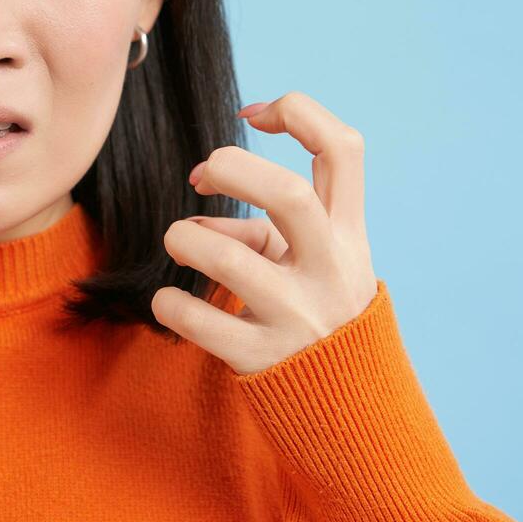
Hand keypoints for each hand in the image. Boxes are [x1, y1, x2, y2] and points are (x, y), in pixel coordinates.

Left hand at [151, 91, 378, 375]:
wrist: (352, 408)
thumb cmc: (315, 309)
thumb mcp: (316, 260)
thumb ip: (270, 223)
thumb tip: (199, 198)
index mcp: (350, 234)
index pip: (343, 150)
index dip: (297, 112)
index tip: (251, 115)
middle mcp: (330, 270)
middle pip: (289, 196)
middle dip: (234, 168)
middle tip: (204, 173)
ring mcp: (297, 317)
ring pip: (230, 260)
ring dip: (187, 237)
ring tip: (179, 239)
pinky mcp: (262, 358)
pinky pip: (200, 322)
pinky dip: (171, 302)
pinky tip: (170, 299)